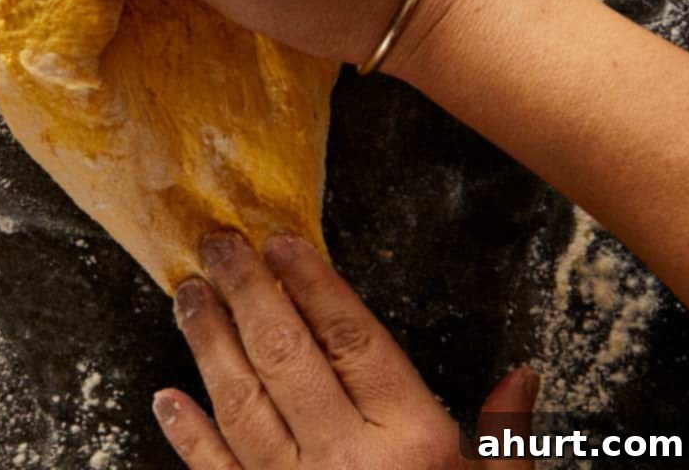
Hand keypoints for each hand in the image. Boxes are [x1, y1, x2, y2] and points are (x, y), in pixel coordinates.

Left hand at [154, 232, 538, 468]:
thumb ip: (509, 440)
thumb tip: (523, 376)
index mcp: (413, 443)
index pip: (353, 340)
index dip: (314, 283)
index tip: (281, 241)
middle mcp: (348, 461)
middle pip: (287, 357)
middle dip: (248, 293)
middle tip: (218, 242)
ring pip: (242, 403)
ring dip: (208, 345)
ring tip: (189, 295)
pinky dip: (188, 436)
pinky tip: (165, 399)